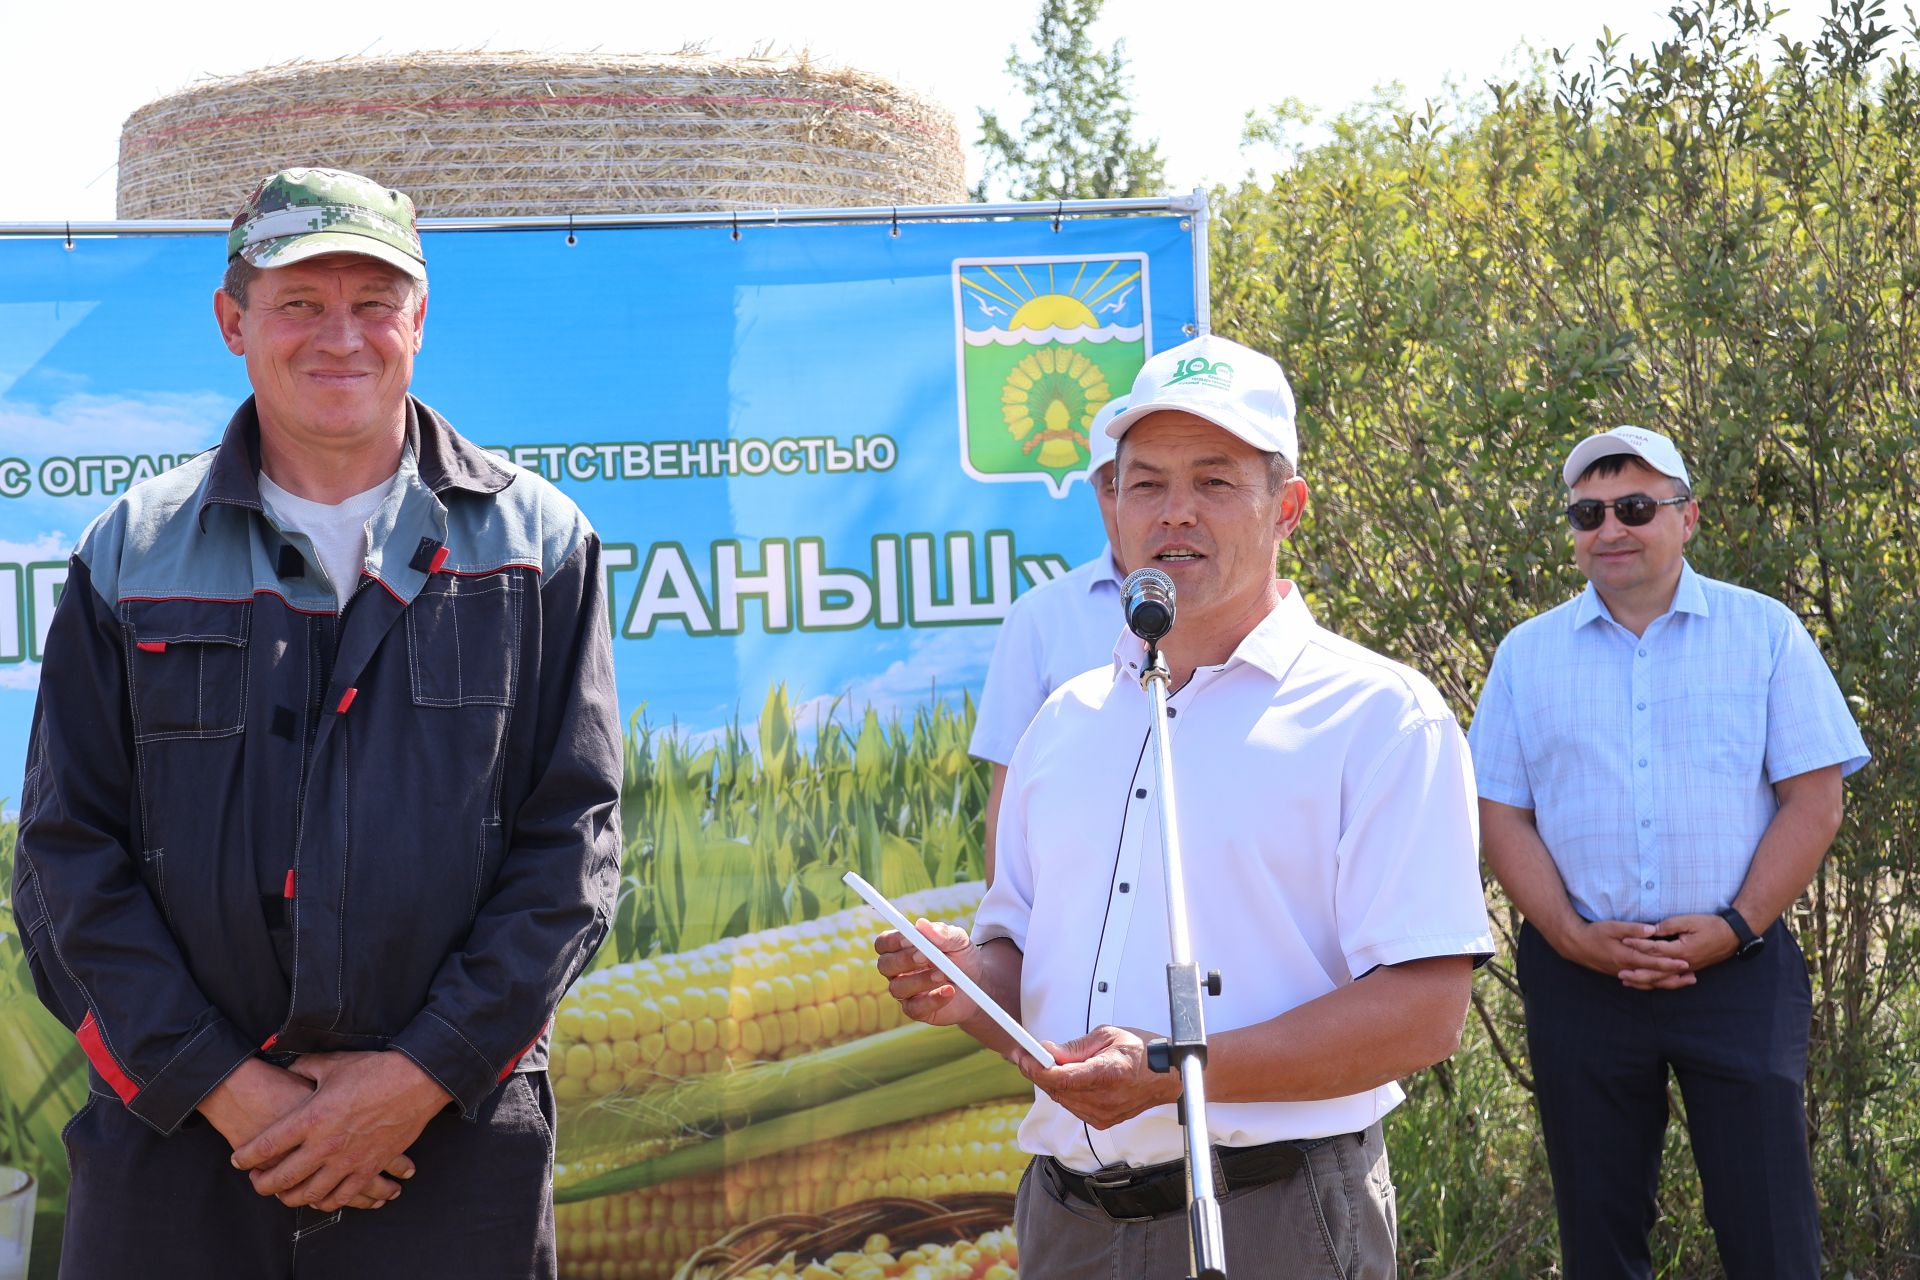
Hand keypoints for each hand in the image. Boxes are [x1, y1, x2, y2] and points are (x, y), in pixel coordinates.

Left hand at [231, 1051, 451, 1211]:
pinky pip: (342, 1196)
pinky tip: (321, 1197)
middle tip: (257, 1182)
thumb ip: (306, 1068)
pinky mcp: (369, 1168)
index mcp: (311, 1118)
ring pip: (309, 1194)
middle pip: (282, 1177)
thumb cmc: (374, 1070)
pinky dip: (327, 1201)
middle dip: (263, 1184)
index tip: (238, 1159)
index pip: (267, 1146)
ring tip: (285, 1194)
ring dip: (291, 1198)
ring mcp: (347, 1160)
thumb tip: (292, 1069)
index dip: (247, 1156)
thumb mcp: (333, 1063)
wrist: (416, 1082)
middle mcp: (324, 1145)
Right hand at [875, 919, 981, 1025]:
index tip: (911, 938)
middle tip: (926, 956)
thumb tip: (922, 924)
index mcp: (901, 948)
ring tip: (944, 975)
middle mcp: (898, 971)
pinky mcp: (916, 1010)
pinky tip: (949, 991)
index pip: (884, 943)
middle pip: (885, 965)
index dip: (893, 941)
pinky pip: (914, 1008)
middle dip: (904, 960)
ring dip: (920, 980)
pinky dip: (933, 999)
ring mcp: (905, 992)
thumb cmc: (962, 958)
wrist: (978, 985)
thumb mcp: (959, 941)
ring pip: (898, 988)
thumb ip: (943, 933)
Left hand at [1014, 1025, 1179, 1129]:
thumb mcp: (1107, 1036)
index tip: (1024, 1056)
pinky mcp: (1103, 1121)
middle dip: (1037, 1072)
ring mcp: (1104, 1114)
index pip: (1061, 1078)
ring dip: (1050, 1082)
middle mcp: (1104, 1099)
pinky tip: (1065, 1077)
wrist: (1167, 1076)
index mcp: (1107, 1074)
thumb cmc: (1142, 1052)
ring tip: (1045, 1062)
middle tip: (1025, 1054)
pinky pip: (1073, 1106)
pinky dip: (1064, 1091)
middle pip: (1056, 1090)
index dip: (1037, 1068)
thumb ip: (1075, 1047)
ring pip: (1061, 1099)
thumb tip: (1048, 1050)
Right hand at [1548, 918, 1694, 988]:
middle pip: (1655, 977)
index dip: (1670, 964)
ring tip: (1683, 982)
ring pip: (1649, 983)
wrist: (1575, 945)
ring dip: (1667, 983)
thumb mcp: (1612, 927)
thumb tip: (1652, 930)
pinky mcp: (1620, 974)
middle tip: (1693, 977)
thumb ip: (1633, 929)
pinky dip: (1653, 985)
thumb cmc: (1594, 933)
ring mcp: (1623, 973)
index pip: (1653, 962)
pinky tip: (1661, 983)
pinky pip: (1640, 984)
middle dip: (1675, 978)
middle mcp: (1627, 968)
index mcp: (1627, 956)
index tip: (1686, 963)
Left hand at [1617, 913, 1737, 987]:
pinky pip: (1672, 980)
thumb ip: (1668, 926)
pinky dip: (1658, 983)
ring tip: (1628, 982)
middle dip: (1637, 973)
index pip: (1654, 949)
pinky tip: (1648, 983)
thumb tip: (1650, 930)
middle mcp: (1684, 963)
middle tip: (1620, 974)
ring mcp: (1688, 968)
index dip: (1638, 945)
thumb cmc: (1711, 925)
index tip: (1623, 941)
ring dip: (1645, 982)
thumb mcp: (1689, 920)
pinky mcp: (1690, 969)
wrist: (1732, 935)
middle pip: (1656, 972)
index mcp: (1681, 950)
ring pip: (1663, 980)